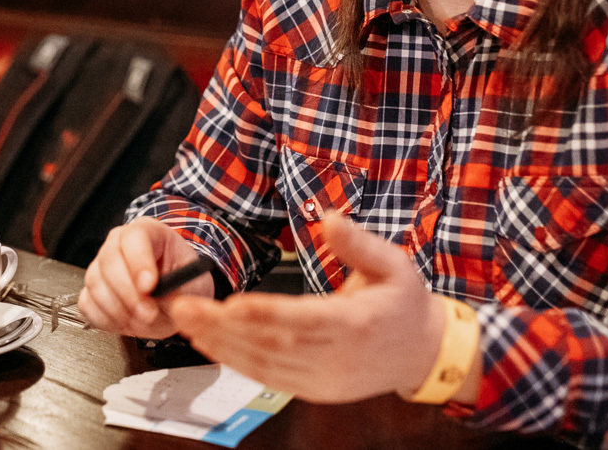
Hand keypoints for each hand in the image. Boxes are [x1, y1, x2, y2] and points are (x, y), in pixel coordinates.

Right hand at [79, 217, 211, 338]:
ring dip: (117, 309)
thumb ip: (182, 295)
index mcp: (150, 232)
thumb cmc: (185, 284)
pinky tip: (124, 322)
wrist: (177, 295)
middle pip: (109, 259)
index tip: (150, 286)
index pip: (135, 236)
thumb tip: (166, 305)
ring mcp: (102, 264)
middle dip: (128, 293)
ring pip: (95, 282)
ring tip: (140, 320)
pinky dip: (104, 318)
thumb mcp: (196, 286)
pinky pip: (87, 302)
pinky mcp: (93, 288)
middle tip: (148, 313)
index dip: (139, 261)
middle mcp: (120, 243)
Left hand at [166, 213, 446, 402]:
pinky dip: (235, 361)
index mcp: (358, 323)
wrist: (425, 353)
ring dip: (220, 344)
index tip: (229, 301)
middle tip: (183, 306)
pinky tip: (210, 344)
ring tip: (186, 321)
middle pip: (272, 344)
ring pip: (264, 364)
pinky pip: (268, 378)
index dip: (264, 313)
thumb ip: (359, 243)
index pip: (303, 319)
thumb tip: (329, 216)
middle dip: (222, 326)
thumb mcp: (395, 263)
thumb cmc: (405, 302)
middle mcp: (337, 357)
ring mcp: (324, 379)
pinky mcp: (315, 391)